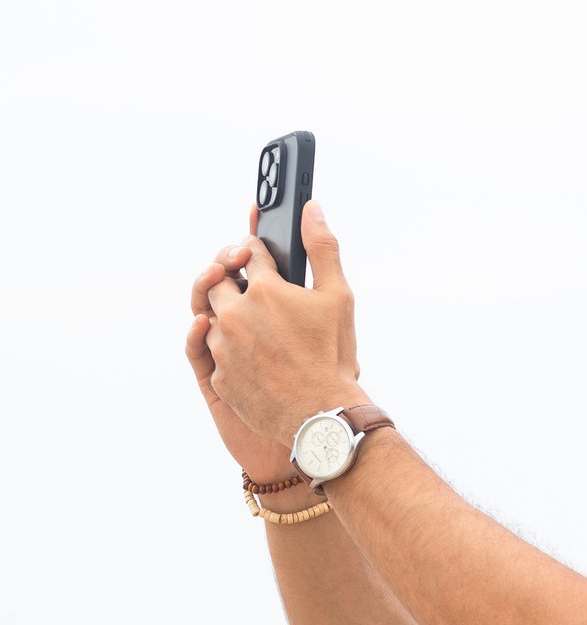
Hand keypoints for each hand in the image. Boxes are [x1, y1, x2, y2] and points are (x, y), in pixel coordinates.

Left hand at [190, 201, 362, 456]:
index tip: (259, 252)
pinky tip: (249, 353)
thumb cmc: (333, 357)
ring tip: (252, 323)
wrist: (320, 416)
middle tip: (248, 284)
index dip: (255, 248)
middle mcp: (236, 313)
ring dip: (226, 314)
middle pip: (217, 279)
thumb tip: (311, 207)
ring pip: (209, 315)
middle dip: (230, 277)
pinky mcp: (218, 374)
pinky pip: (211, 350)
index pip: (249, 251)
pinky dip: (226, 347)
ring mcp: (223, 346)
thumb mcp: (338, 297)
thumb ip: (322, 247)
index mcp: (264, 288)